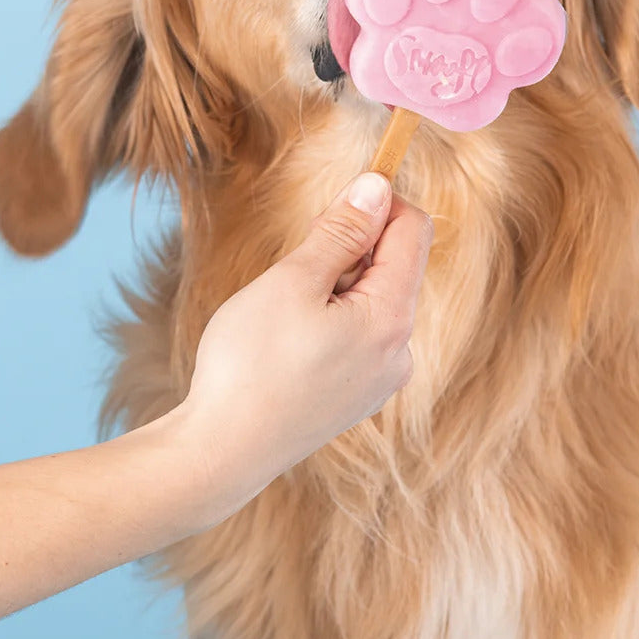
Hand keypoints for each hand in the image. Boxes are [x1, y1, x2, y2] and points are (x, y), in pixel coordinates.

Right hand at [177, 172, 432, 522]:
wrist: (224, 452)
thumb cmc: (251, 363)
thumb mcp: (293, 282)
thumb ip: (341, 233)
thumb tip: (378, 187)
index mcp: (391, 318)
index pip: (414, 231)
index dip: (379, 203)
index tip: (332, 205)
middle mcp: (400, 352)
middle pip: (396, 267)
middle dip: (351, 248)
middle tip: (295, 266)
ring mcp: (381, 381)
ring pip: (374, 302)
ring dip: (337, 284)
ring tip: (285, 309)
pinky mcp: (358, 398)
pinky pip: (360, 337)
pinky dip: (332, 319)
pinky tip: (289, 341)